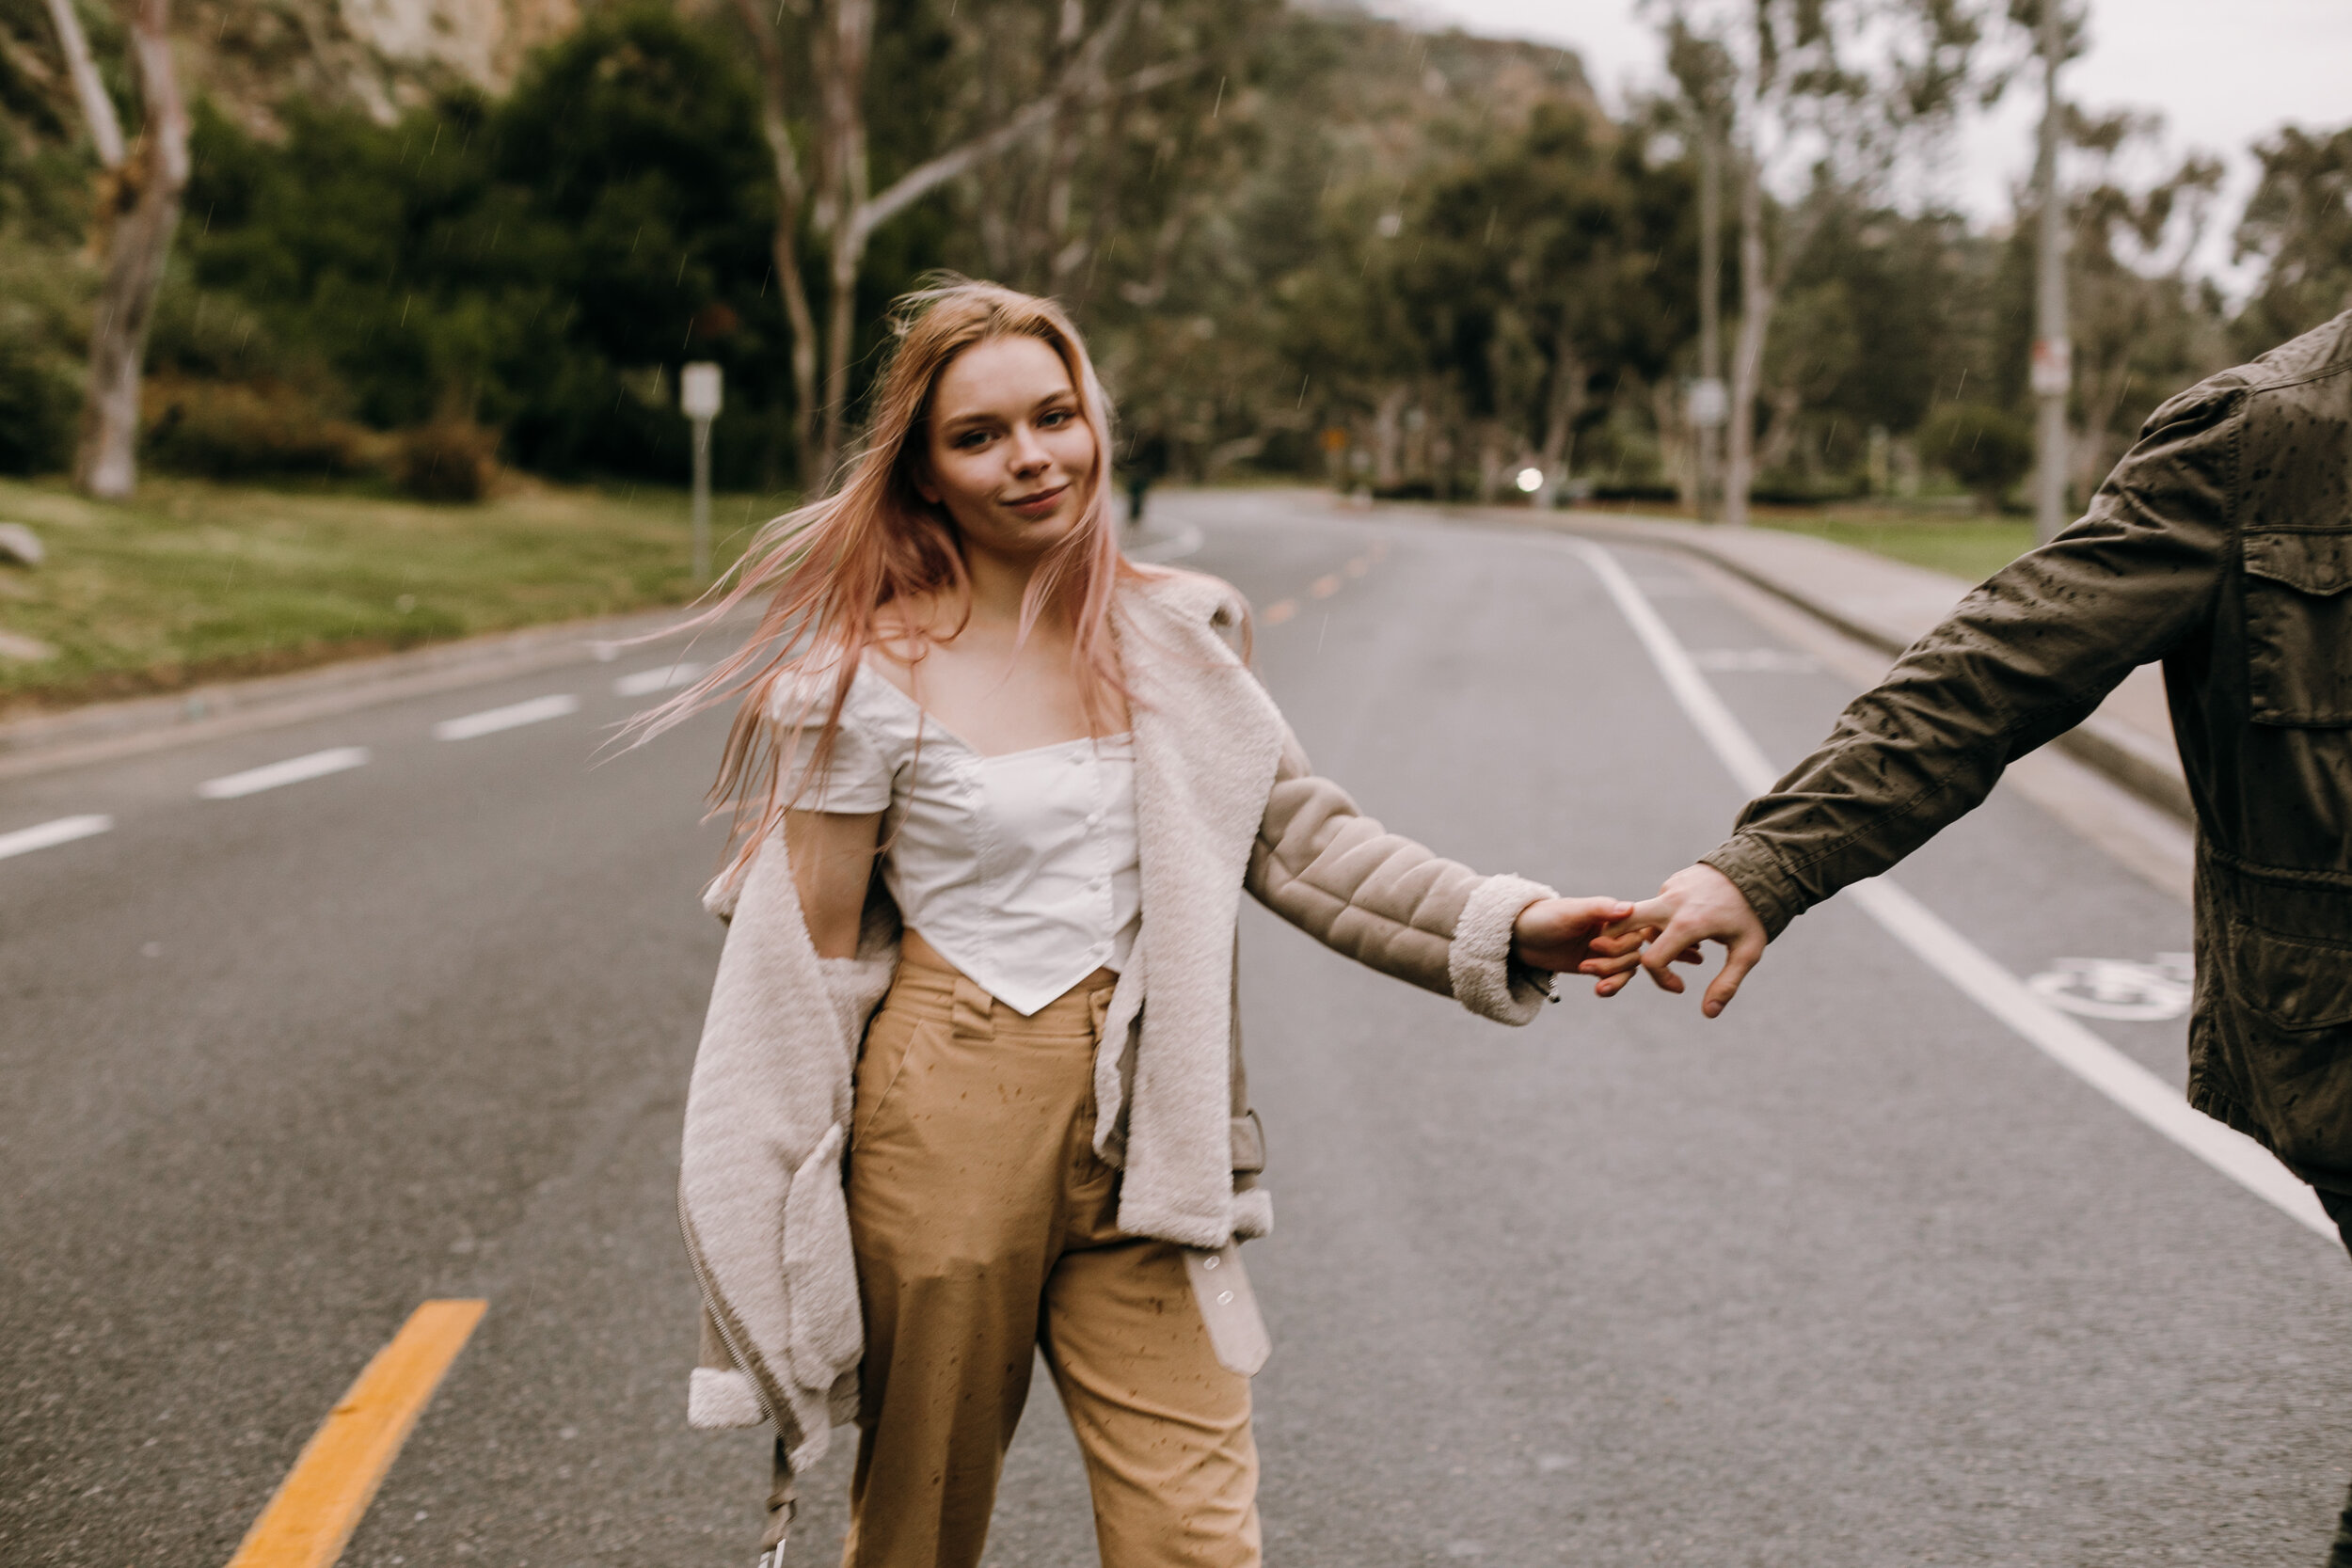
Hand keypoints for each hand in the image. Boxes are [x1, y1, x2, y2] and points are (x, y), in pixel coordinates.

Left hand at [1511, 896, 1644, 996]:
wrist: (1520, 938)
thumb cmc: (1543, 918)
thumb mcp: (1570, 913)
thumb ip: (1599, 909)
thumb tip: (1629, 908)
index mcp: (1610, 913)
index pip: (1636, 929)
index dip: (1621, 941)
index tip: (1594, 943)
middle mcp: (1612, 931)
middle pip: (1634, 952)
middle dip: (1614, 961)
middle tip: (1585, 963)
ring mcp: (1605, 949)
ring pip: (1629, 967)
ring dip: (1612, 975)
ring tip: (1585, 972)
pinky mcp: (1596, 965)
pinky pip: (1617, 979)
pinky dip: (1613, 987)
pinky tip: (1598, 990)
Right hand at [1605, 863, 1767, 1016]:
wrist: (1757, 870)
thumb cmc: (1753, 915)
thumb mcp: (1747, 953)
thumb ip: (1726, 984)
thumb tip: (1708, 1013)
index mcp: (1688, 924)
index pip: (1652, 960)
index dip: (1661, 980)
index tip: (1681, 987)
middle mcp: (1671, 904)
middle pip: (1624, 925)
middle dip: (1619, 947)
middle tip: (1637, 962)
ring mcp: (1669, 890)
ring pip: (1644, 920)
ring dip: (1658, 940)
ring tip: (1695, 949)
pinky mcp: (1672, 882)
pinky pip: (1658, 907)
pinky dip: (1667, 923)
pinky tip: (1694, 930)